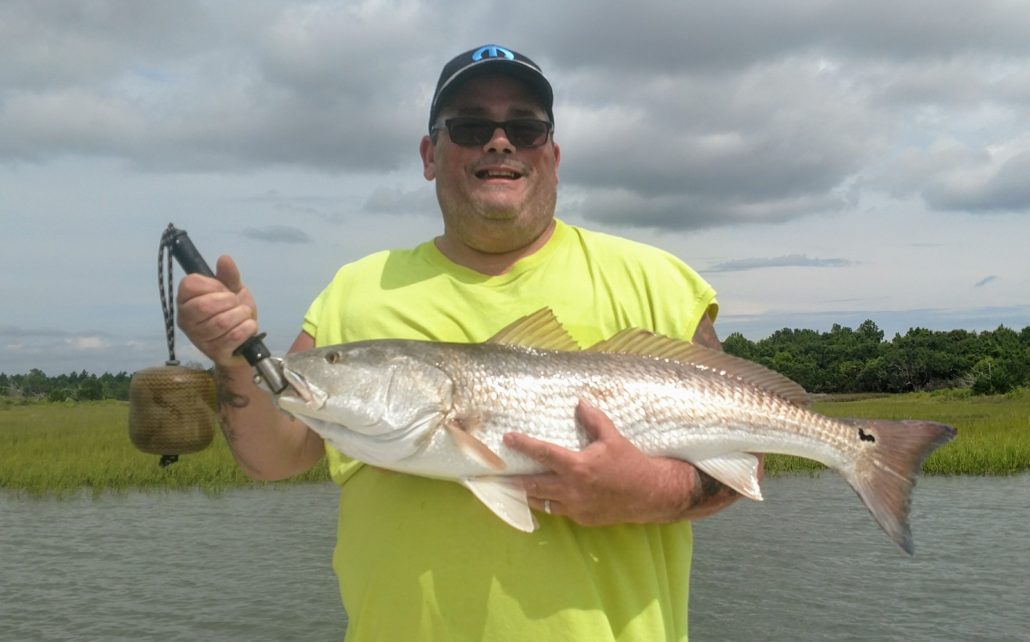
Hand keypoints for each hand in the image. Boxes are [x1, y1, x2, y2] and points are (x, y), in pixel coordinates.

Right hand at [176, 255, 258, 367]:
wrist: (244, 341)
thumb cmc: (234, 313)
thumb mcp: (234, 290)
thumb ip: (229, 276)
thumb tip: (224, 258)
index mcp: (186, 300)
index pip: (190, 285)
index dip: (212, 285)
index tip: (223, 289)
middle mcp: (186, 319)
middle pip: (204, 306)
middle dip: (229, 302)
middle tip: (236, 303)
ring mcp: (198, 338)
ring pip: (220, 323)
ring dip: (240, 315)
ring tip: (244, 315)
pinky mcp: (214, 352)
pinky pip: (232, 337)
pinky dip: (246, 328)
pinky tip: (248, 326)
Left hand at [503, 400, 704, 525]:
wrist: (651, 494)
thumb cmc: (630, 463)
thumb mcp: (613, 438)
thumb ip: (594, 420)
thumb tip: (579, 403)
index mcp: (578, 466)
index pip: (543, 453)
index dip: (524, 445)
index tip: (508, 439)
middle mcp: (572, 489)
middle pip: (533, 485)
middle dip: (513, 480)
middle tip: (497, 475)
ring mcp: (576, 507)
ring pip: (541, 503)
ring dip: (527, 495)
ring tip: (513, 488)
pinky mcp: (582, 519)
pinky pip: (559, 511)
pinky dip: (549, 504)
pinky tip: (544, 498)